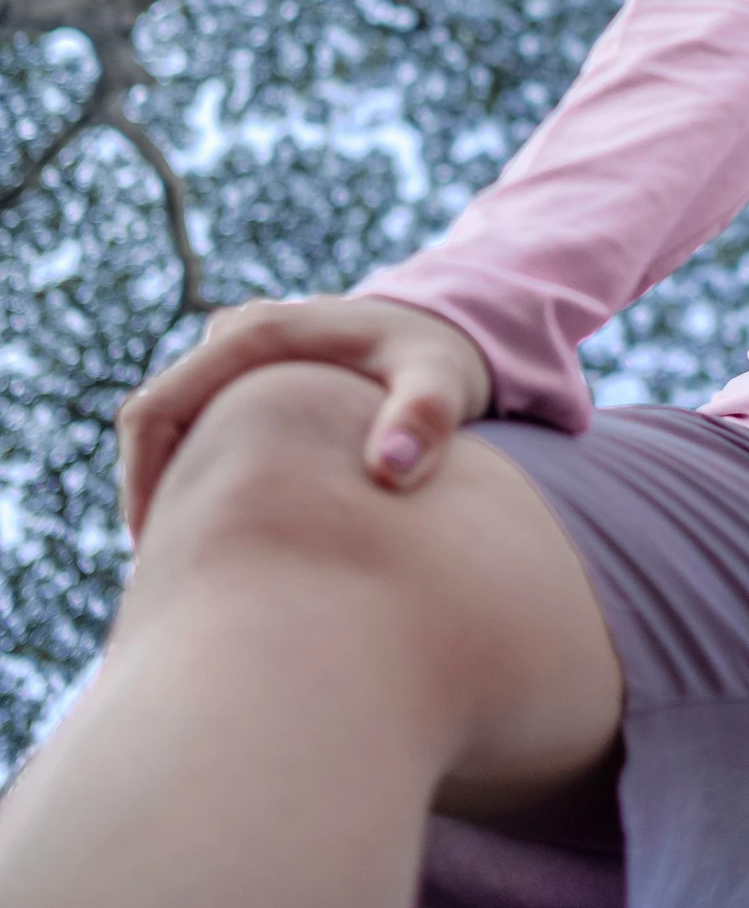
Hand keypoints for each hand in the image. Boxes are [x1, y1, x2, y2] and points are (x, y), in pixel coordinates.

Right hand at [116, 294, 493, 540]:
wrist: (446, 331)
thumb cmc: (440, 360)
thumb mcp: (443, 381)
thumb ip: (426, 417)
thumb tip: (391, 469)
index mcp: (258, 336)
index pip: (155, 412)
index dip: (143, 487)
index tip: (159, 558)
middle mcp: (236, 335)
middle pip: (153, 422)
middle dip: (152, 496)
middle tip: (172, 577)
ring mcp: (238, 353)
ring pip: (172, 428)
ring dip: (172, 487)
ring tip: (196, 563)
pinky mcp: (248, 376)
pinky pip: (198, 427)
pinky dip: (197, 475)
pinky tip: (228, 534)